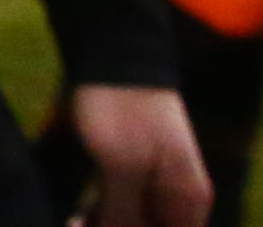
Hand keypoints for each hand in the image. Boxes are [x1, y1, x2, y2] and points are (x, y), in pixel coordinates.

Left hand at [63, 81, 211, 226]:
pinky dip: (103, 214)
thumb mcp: (122, 169)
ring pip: (134, 223)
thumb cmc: (124, 110)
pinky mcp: (134, 172)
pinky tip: (77, 217)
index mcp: (188, 201)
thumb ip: (125, 216)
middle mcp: (179, 198)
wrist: (116, 52)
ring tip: (74, 223)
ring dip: (105, 226)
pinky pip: (123, 207)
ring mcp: (157, 184)